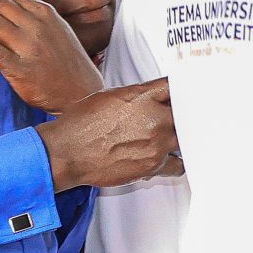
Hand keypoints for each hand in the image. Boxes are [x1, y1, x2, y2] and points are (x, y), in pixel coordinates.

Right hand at [37, 81, 176, 191]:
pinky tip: (170, 158)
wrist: (66, 152)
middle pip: (186, 114)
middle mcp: (154, 118)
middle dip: (182, 116)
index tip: (186, 93)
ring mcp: (157, 143)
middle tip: (178, 118)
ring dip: (178, 139)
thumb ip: (137, 96)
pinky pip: (178, 165)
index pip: (175, 86)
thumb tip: (151, 98)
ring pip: (184, 139)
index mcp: (143, 96)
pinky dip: (175, 163)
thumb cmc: (80, 124)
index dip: (182, 90)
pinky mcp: (154, 165)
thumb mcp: (109, 97)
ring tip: (170, 139)